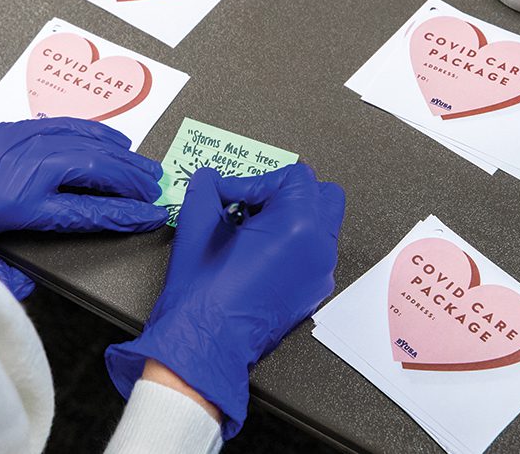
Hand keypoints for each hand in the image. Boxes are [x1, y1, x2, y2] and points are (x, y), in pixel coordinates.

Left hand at [0, 94, 167, 298]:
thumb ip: (2, 273)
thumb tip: (30, 284)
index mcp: (19, 198)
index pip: (86, 209)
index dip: (123, 215)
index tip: (149, 216)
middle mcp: (27, 165)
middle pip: (96, 169)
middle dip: (132, 180)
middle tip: (158, 190)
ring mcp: (23, 142)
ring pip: (86, 142)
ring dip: (119, 154)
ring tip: (144, 164)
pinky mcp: (15, 130)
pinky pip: (67, 126)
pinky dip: (94, 132)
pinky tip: (106, 138)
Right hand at [104, 164, 344, 438]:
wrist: (207, 344)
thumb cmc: (203, 291)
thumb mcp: (197, 224)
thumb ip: (207, 190)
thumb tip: (211, 179)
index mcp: (298, 224)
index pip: (295, 176)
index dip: (256, 180)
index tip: (228, 195)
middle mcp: (319, 247)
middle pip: (322, 195)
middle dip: (287, 193)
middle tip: (252, 205)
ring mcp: (321, 273)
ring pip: (322, 225)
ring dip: (293, 217)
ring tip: (253, 229)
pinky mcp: (314, 293)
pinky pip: (314, 254)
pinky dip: (293, 244)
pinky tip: (259, 255)